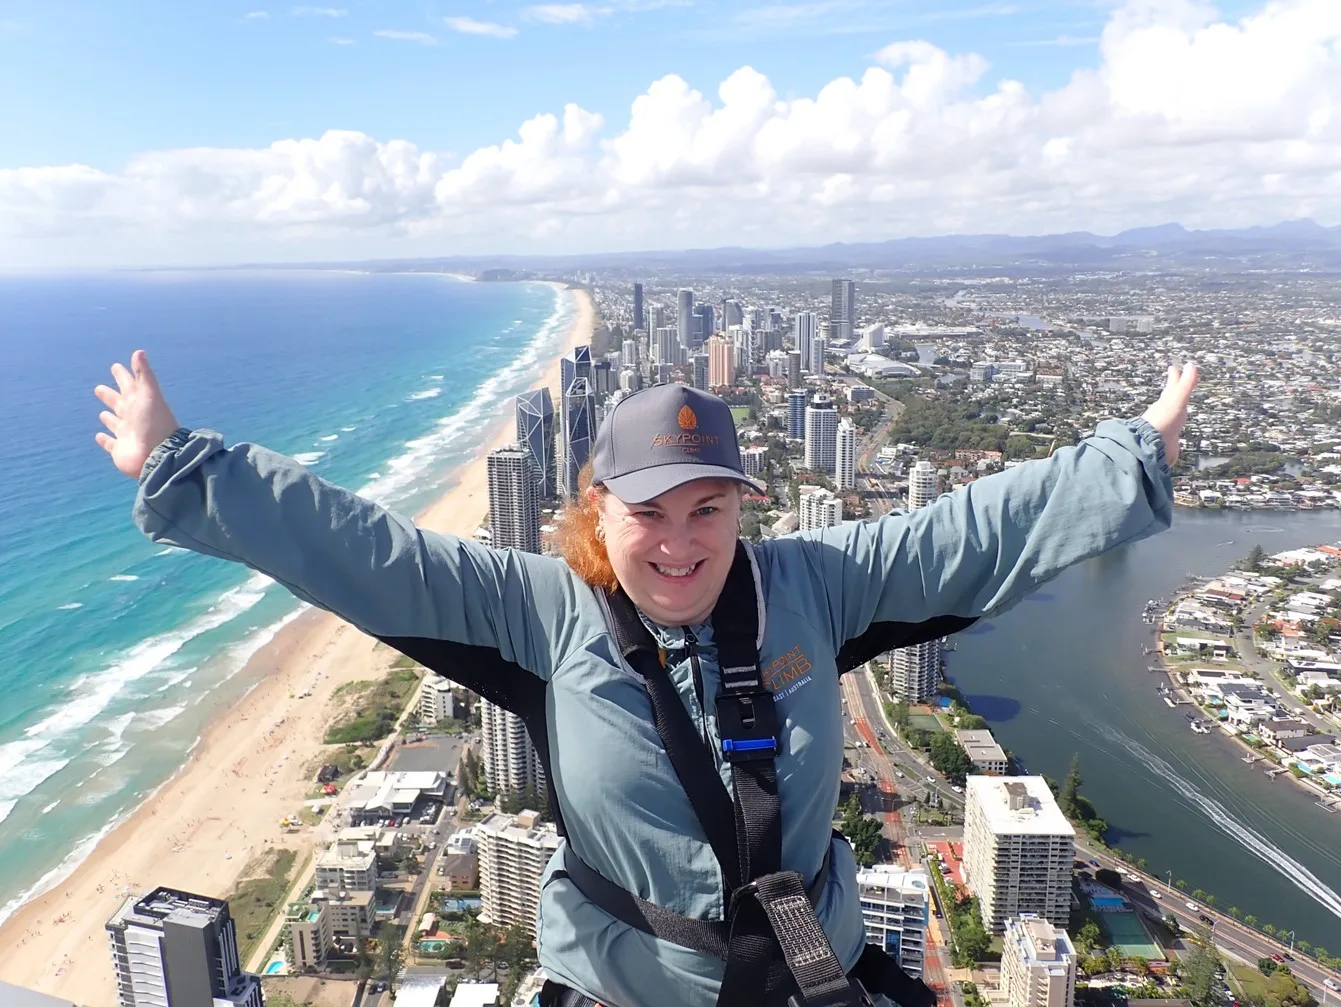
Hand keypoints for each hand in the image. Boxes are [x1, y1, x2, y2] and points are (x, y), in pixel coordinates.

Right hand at [95, 350, 181, 478]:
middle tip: (99, 388)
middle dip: (111, 396)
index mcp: (140, 403)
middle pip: (120, 404)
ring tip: (102, 412)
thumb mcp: (150, 395)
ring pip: (116, 423)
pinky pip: (111, 444)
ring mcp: (127, 435)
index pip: (130, 386)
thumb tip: (139, 351)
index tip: (115, 366)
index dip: (123, 376)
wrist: (158, 456)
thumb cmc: (154, 423)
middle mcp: (134, 418)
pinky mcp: (120, 451)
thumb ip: (144, 376)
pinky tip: (99, 436)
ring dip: (109, 417)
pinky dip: (105, 440)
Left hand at [1141, 362, 1197, 467]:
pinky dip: (1174, 424)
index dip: (1174, 376)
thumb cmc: (1164, 420)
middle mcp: (1164, 410)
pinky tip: (1174, 426)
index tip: (1173, 367)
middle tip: (1175, 379)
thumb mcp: (1177, 399)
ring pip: (1170, 410)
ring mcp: (1165, 423)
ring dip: (1174, 405)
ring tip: (1177, 402)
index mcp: (1166, 400)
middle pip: (1169, 396)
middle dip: (1173, 387)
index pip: (1172, 384)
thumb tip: (1190, 364)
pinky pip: (1171, 427)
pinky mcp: (1167, 436)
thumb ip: (1185, 384)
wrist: (1152, 444)